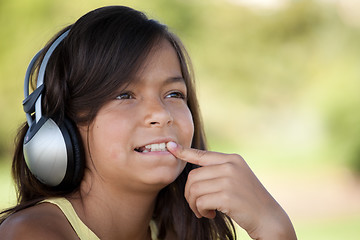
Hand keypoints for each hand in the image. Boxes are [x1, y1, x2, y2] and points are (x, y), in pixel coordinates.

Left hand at [166, 142, 296, 239]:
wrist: (268, 217)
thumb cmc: (248, 199)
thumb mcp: (236, 177)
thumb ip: (219, 170)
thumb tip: (193, 171)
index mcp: (232, 159)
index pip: (202, 154)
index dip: (184, 152)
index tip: (170, 147)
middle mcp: (230, 166)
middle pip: (193, 176)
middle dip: (189, 194)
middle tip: (197, 205)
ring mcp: (229, 180)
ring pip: (194, 189)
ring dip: (194, 204)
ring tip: (204, 211)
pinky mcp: (227, 196)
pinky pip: (200, 202)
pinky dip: (201, 211)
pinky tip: (210, 215)